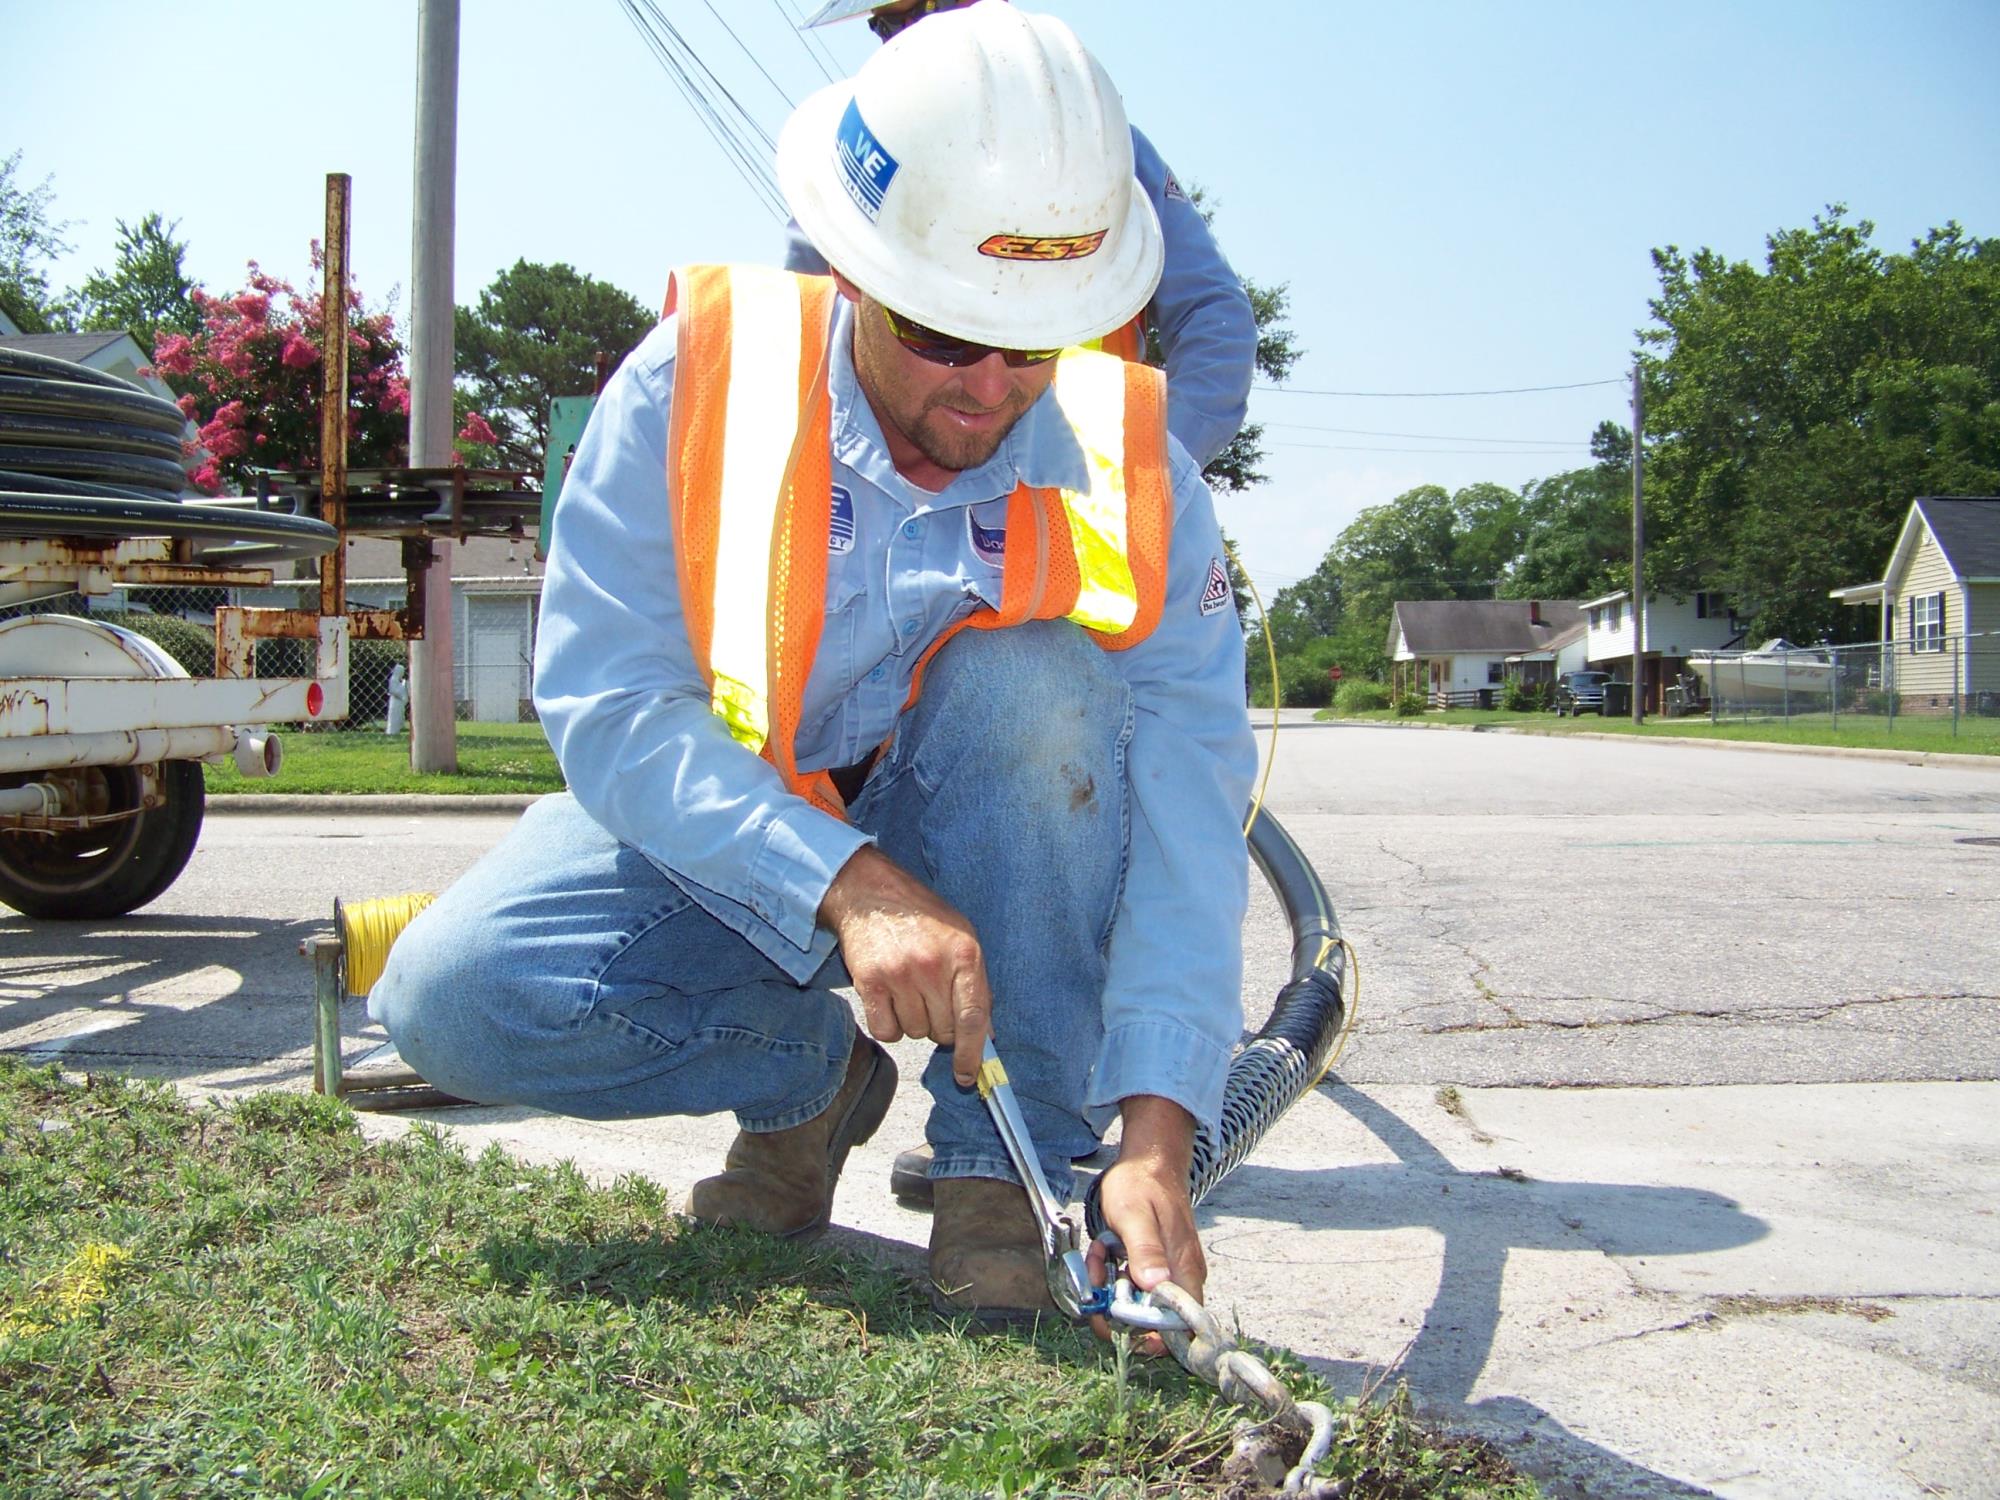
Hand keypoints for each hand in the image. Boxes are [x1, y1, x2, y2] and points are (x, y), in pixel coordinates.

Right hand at [819, 845, 991, 1085]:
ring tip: (908, 989)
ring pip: (915, 1033)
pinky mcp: (869, 982)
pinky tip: (888, 1000)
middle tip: (931, 1000)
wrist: (871, 893)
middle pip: (943, 1031)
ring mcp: (900, 974)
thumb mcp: (962, 939)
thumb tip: (985, 1035)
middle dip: (941, 1027)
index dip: (972, 1053)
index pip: (974, 1017)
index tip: (968, 1075)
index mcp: (964, 955)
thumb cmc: (922, 917)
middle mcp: (933, 966)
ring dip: (913, 1022)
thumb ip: (976, 985)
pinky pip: (886, 1032)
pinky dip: (889, 1025)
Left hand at [1086, 1094, 1203, 1355]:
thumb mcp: (1134, 1215)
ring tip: (1100, 1253)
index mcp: (1183, 1271)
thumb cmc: (1142, 1184)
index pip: (1178, 1328)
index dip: (1146, 1335)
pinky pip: (1133, 1285)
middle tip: (1098, 1275)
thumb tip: (1155, 1285)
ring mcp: (1170, 1273)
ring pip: (1138, 1303)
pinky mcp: (1157, 1267)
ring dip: (1110, 1287)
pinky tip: (1106, 1250)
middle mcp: (1183, 1278)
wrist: (1149, 1160)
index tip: (1113, 1314)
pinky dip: (1114, 1275)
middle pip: (1152, 1321)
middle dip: (1116, 1305)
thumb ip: (1145, 1250)